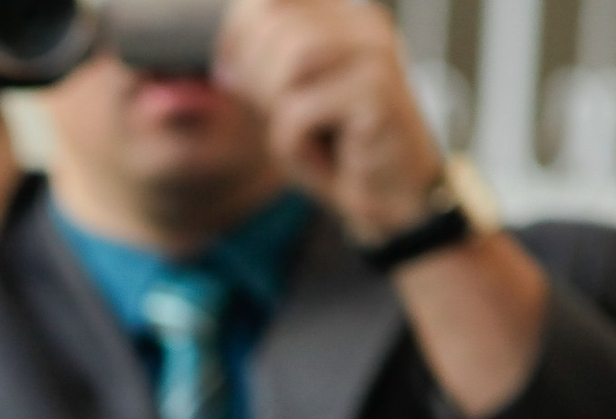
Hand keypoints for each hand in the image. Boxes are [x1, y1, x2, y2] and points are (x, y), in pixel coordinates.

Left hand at [215, 0, 447, 244]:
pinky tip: (328, 159)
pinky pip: (302, 112)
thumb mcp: (290, 103)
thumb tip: (223, 57)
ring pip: (292, 63)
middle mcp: (364, 24)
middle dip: (258, 79)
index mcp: (344, 16)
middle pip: (277, 27)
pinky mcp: (378, 94)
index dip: (238, 33)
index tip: (228, 72)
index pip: (272, 2)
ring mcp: (376, 55)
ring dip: (280, 111)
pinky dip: (296, 146)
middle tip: (279, 120)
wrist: (393, 201)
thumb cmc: (338, 152)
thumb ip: (263, 69)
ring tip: (305, 137)